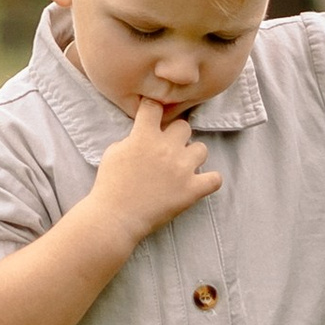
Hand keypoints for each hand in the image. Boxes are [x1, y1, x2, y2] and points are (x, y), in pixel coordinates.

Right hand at [91, 93, 223, 248]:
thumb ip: (132, 138)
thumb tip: (145, 136)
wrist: (115, 218)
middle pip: (184, 126)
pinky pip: (215, 179)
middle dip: (176, 136)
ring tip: (181, 168)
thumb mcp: (113, 152)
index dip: (153, 110)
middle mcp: (167, 148)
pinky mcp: (192, 190)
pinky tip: (198, 183)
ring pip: (202, 149)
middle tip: (167, 150)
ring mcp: (182, 169)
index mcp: (145, 136)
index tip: (153, 118)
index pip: (155, 106)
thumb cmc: (109, 186)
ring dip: (192, 157)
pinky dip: (209, 180)